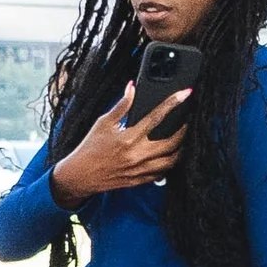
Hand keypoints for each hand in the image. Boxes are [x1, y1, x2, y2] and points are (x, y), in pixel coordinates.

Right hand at [52, 89, 185, 204]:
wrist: (80, 175)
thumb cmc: (90, 148)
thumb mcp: (103, 122)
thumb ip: (121, 105)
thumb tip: (132, 87)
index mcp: (128, 137)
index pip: (156, 116)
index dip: (173, 103)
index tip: (185, 94)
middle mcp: (137, 154)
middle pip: (172, 142)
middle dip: (184, 129)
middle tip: (187, 121)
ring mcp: (140, 169)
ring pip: (171, 160)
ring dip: (180, 149)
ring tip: (182, 140)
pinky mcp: (140, 180)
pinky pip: (162, 174)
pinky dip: (169, 164)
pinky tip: (169, 156)